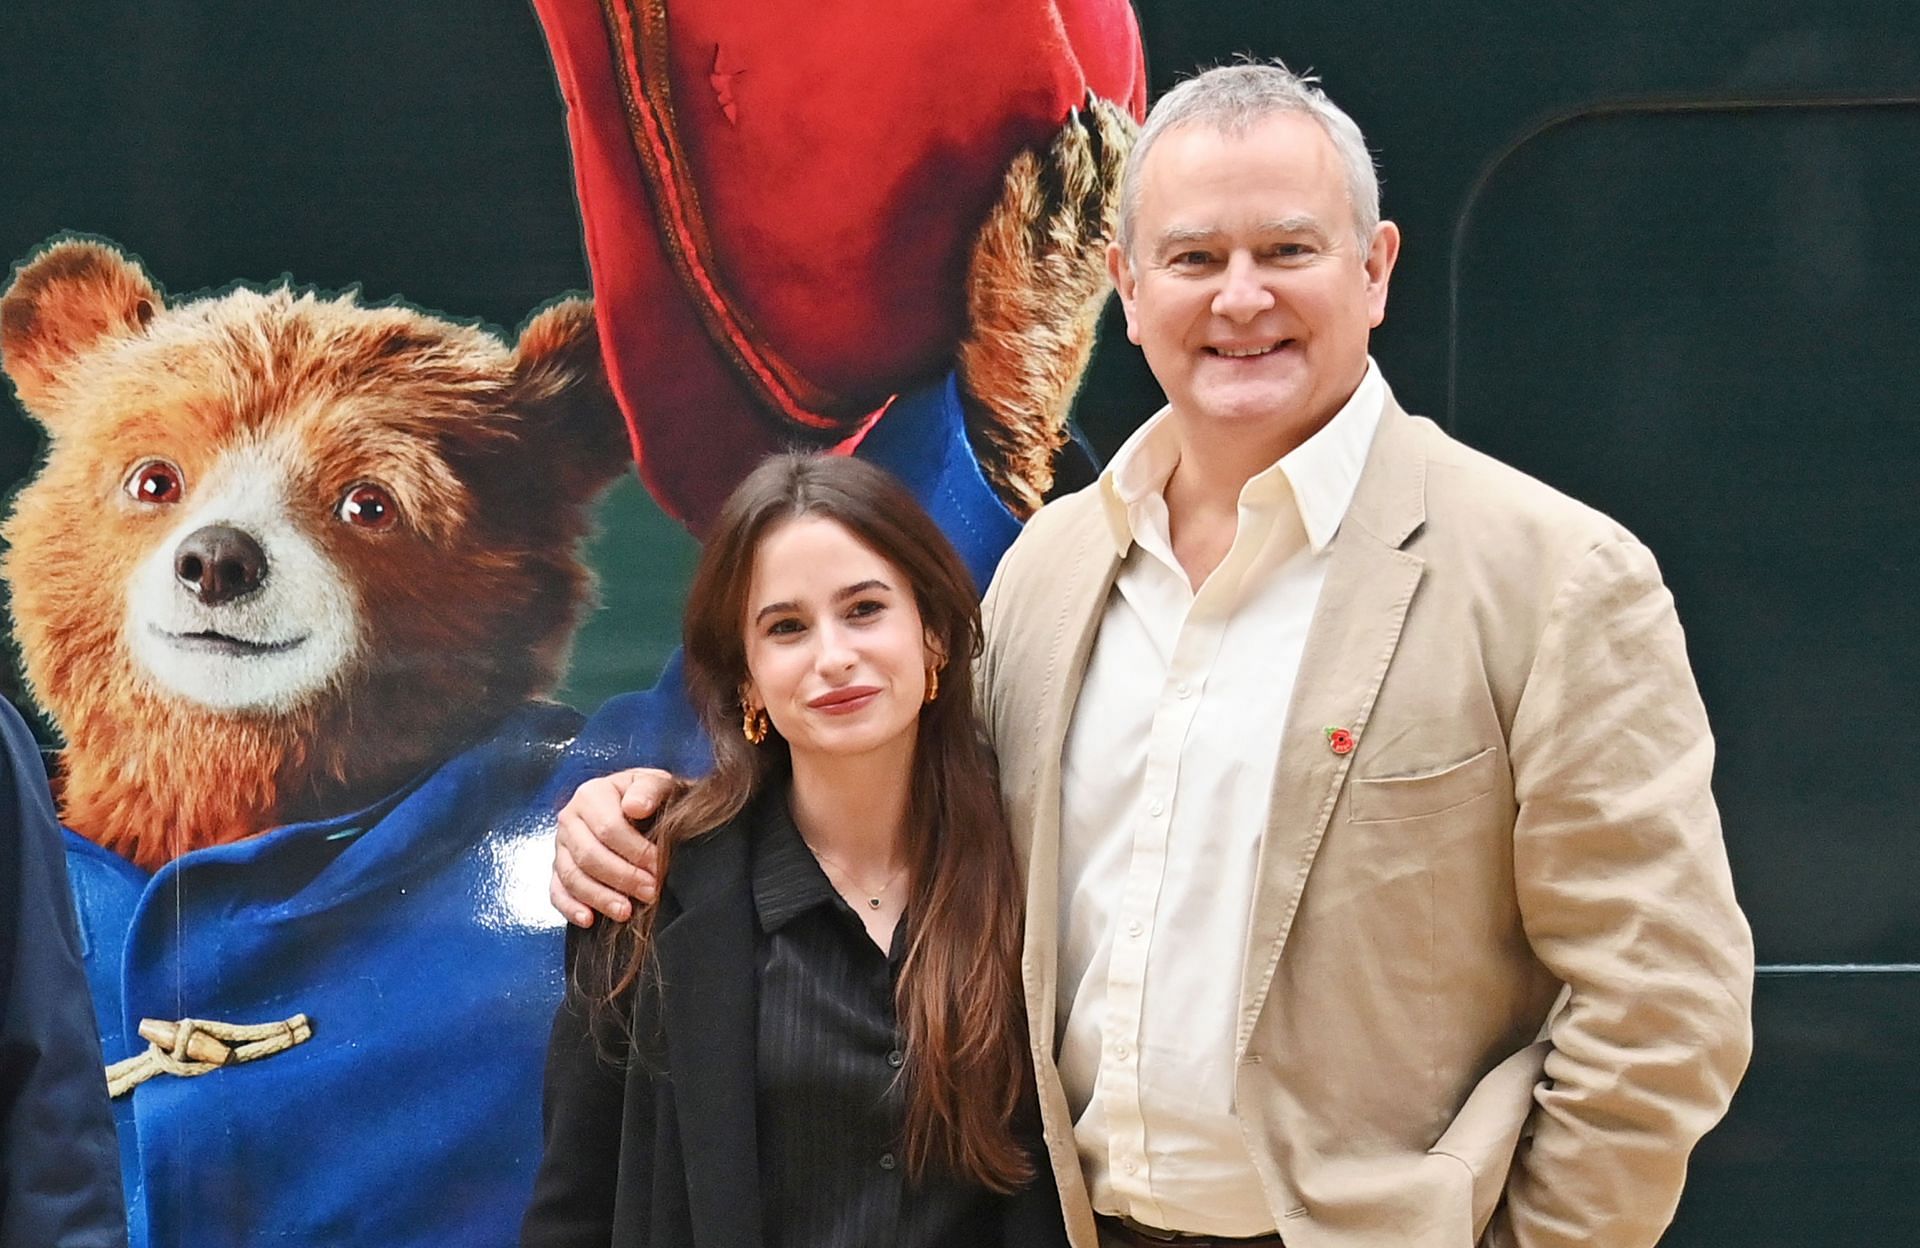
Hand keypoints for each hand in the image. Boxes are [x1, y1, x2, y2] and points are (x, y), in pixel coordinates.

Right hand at [549, 767, 673, 926]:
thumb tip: (635, 807)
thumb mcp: (656, 783)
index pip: (608, 828)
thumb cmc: (649, 797)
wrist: (640, 806)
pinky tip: (589, 919)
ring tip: (626, 911)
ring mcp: (560, 846)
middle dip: (622, 878)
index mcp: (591, 794)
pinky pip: (556, 891)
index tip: (658, 866)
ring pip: (572, 876)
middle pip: (589, 855)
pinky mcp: (558, 869)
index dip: (635, 851)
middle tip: (650, 892)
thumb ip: (649, 789)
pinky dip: (570, 908)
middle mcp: (569, 818)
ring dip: (599, 897)